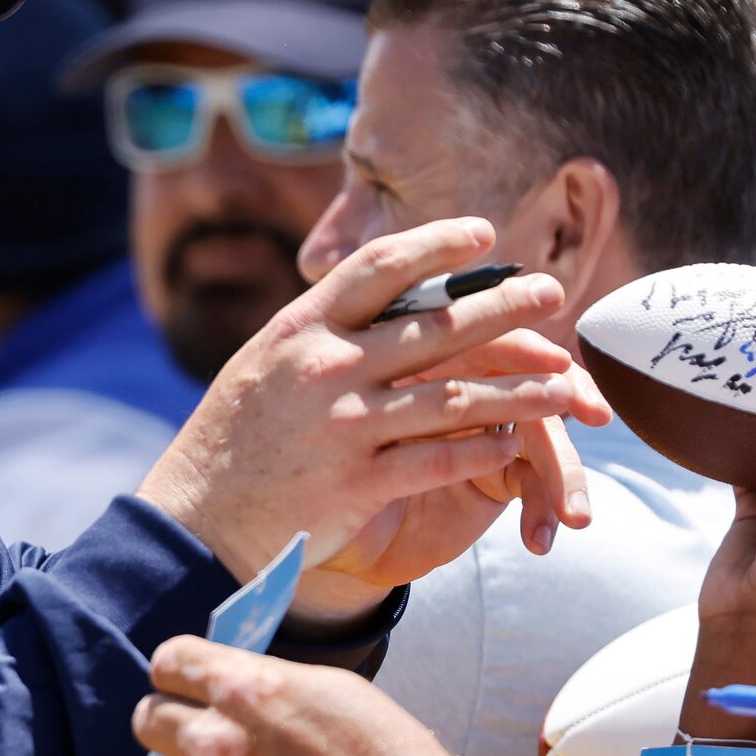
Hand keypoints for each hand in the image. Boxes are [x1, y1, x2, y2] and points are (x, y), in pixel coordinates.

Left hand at [131, 641, 467, 755]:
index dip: (179, 674)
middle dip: (173, 725)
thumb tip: (228, 687)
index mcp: (245, 689)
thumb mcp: (330, 692)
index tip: (189, 688)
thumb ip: (265, 686)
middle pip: (148, 720)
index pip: (169, 662)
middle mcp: (215, 742)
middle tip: (205, 743)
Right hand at [138, 218, 607, 616]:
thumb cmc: (231, 443)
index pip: (379, 267)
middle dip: (504, 307)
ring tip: (563, 381)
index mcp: (300, 329)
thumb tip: (377, 298)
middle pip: (435, 327)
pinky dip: (482, 451)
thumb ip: (319, 334)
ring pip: (453, 398)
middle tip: (550, 292)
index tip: (484, 233)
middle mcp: (324, 368)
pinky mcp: (356, 484)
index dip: (437, 243)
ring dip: (518, 389)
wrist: (193, 522)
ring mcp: (342, 426)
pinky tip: (513, 445)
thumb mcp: (264, 366)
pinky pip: (438, 461)